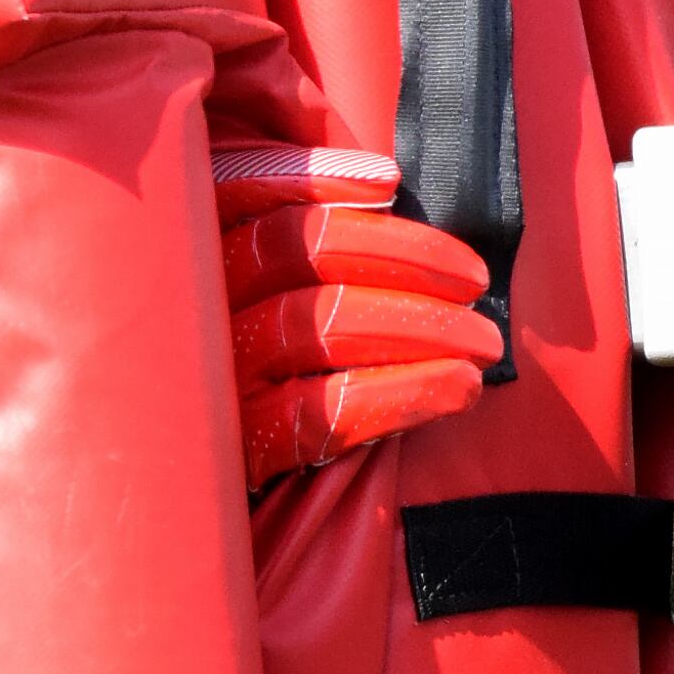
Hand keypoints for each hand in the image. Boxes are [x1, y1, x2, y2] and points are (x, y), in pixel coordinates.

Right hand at [214, 145, 498, 487]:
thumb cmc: (247, 383)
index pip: (239, 193)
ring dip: (422, 326)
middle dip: (405, 256)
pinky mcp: (238, 447)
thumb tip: (376, 182)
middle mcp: (190, 309)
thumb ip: (290, 236)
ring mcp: (211, 378)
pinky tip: (457, 389)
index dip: (314, 179)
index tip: (388, 182)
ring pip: (319, 322)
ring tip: (484, 342)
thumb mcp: (245, 297)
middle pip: (298, 249)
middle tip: (476, 281)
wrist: (189, 493)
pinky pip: (323, 413)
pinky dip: (402, 394)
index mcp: (191, 260)